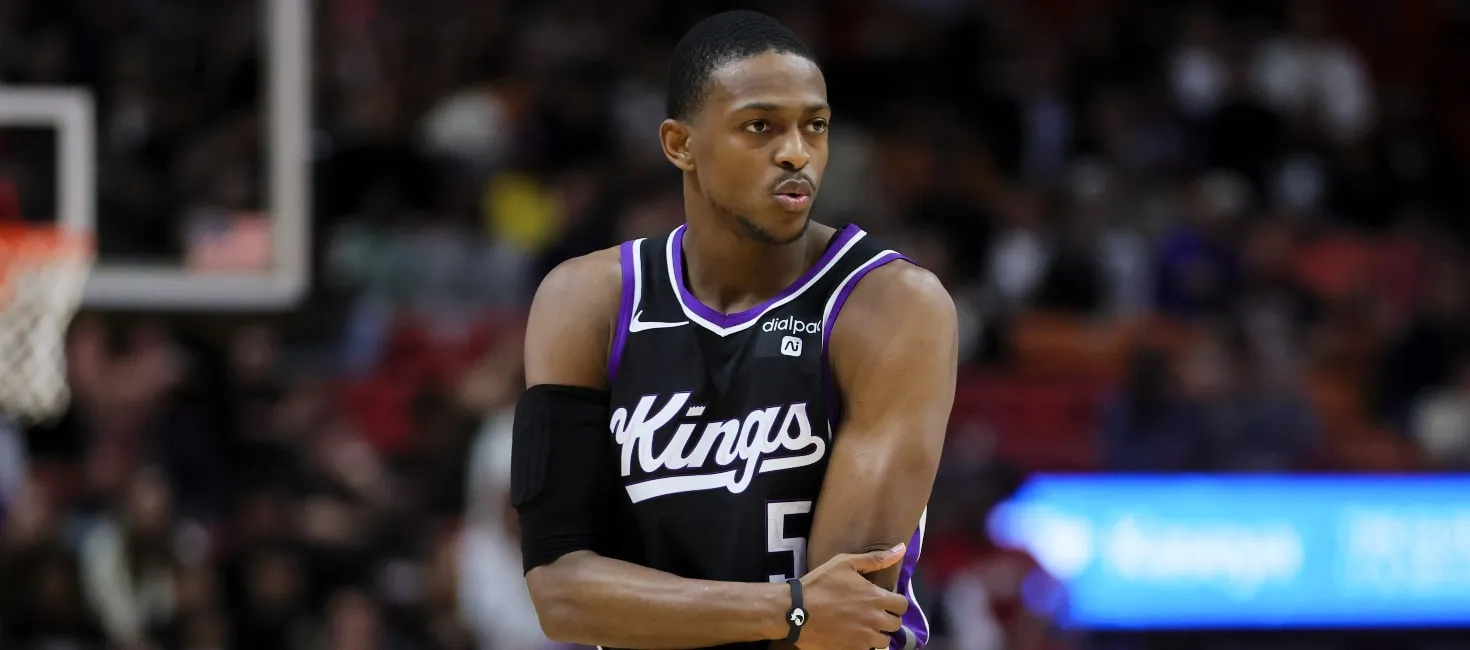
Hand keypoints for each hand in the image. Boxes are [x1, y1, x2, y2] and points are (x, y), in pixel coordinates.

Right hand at [794, 543, 908, 649]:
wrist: (795, 611)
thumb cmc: (819, 584)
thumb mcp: (845, 563)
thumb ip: (875, 559)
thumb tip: (900, 549)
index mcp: (876, 598)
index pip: (903, 605)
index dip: (895, 602)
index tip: (884, 600)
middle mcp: (875, 620)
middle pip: (896, 624)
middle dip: (887, 618)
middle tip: (872, 613)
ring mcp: (864, 639)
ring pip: (884, 641)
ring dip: (877, 634)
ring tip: (864, 627)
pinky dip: (863, 644)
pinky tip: (852, 635)